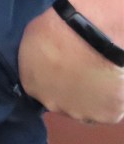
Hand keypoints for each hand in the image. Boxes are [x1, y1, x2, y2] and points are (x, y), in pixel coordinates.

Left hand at [19, 4, 123, 123]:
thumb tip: (43, 59)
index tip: (63, 67)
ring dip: (91, 96)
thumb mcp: (32, 38)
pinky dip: (113, 98)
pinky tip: (112, 81)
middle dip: (69, 89)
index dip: (53, 77)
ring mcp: (79, 112)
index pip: (40, 87)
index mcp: (31, 85)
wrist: (89, 35)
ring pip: (86, 108)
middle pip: (61, 101)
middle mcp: (52, 104)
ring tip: (98, 76)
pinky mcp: (106, 115)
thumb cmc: (57, 28)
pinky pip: (110, 109)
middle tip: (81, 71)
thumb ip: (36, 57)